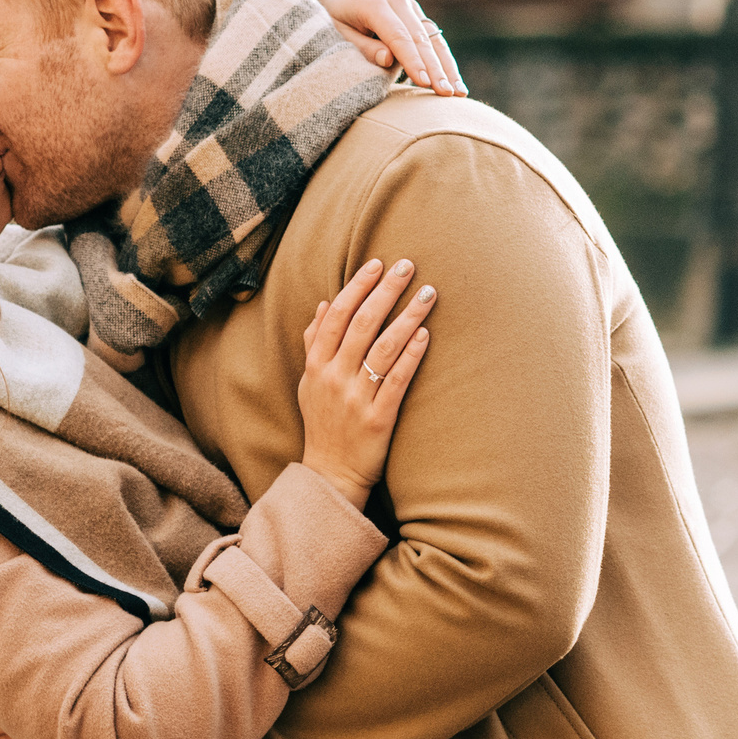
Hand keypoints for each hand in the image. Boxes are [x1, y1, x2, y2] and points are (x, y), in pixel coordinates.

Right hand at [297, 257, 433, 506]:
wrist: (331, 474)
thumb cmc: (323, 423)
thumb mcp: (309, 383)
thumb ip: (315, 343)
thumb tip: (324, 304)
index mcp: (317, 365)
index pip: (337, 316)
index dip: (357, 287)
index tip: (377, 264)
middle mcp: (334, 378)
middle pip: (362, 324)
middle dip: (386, 291)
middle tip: (408, 265)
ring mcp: (356, 398)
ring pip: (383, 348)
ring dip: (407, 317)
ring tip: (428, 294)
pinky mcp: (379, 418)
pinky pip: (397, 380)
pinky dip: (411, 355)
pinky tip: (426, 335)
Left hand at [314, 0, 465, 95]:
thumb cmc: (331, 20)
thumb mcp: (335, 34)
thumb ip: (361, 47)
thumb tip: (388, 60)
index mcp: (374, 2)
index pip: (398, 36)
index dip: (412, 61)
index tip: (424, 83)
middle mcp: (397, 0)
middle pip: (420, 38)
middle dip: (436, 68)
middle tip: (447, 94)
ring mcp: (409, 6)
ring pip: (433, 38)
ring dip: (447, 66)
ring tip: (459, 92)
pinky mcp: (416, 15)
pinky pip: (434, 39)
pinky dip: (444, 60)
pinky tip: (455, 80)